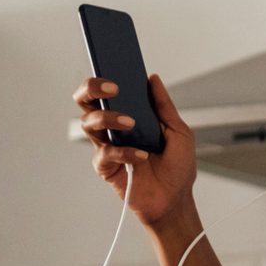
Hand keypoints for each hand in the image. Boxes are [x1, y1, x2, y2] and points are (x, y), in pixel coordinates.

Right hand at [73, 73, 196, 226]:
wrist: (176, 199)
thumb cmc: (177, 167)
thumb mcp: (179, 131)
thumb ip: (164, 106)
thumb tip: (152, 79)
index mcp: (128, 115)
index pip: (107, 92)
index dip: (103, 77)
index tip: (113, 66)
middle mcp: (113, 128)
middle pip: (86, 102)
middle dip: (91, 89)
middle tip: (112, 89)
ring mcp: (107, 146)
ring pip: (89, 123)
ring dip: (109, 118)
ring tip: (131, 122)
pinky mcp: (105, 167)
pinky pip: (105, 153)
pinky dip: (124, 152)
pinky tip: (141, 156)